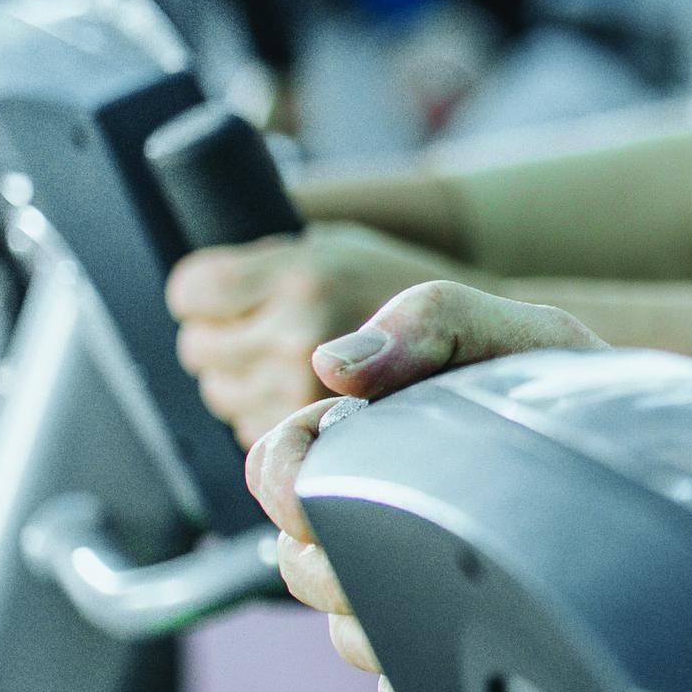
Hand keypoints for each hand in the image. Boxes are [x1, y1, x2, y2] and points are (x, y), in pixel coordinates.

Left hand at [170, 221, 472, 444]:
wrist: (498, 352)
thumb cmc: (403, 290)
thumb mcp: (342, 245)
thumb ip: (272, 260)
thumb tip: (201, 293)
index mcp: (304, 280)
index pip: (193, 290)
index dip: (207, 291)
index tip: (233, 291)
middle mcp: (299, 341)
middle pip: (199, 348)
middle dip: (227, 335)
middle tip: (278, 323)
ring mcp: (304, 401)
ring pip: (222, 394)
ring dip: (247, 379)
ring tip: (302, 360)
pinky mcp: (314, 446)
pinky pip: (253, 427)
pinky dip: (273, 413)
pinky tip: (316, 394)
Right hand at [244, 280, 602, 691]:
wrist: (657, 461)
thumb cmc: (576, 391)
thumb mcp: (516, 334)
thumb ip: (428, 321)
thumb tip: (334, 363)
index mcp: (367, 439)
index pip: (276, 469)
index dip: (283, 485)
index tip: (323, 494)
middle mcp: (374, 516)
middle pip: (297, 562)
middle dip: (336, 559)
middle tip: (413, 536)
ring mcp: (406, 584)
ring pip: (343, 630)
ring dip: (382, 616)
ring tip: (464, 577)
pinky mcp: (446, 644)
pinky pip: (401, 680)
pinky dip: (425, 664)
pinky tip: (483, 628)